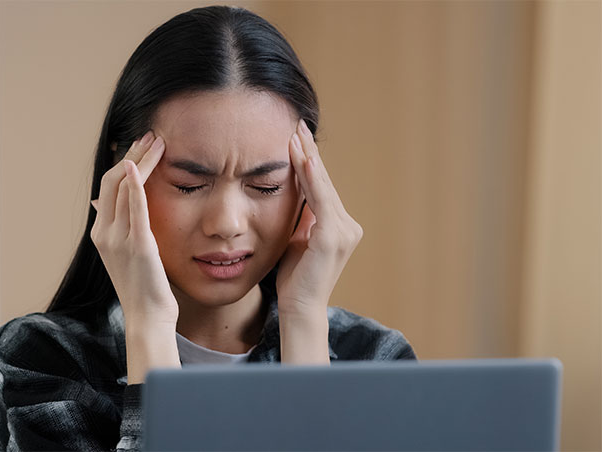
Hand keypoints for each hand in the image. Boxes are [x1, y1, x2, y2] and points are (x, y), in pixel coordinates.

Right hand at [90, 132, 178, 325]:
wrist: (148, 316)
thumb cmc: (144, 286)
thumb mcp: (127, 254)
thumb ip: (120, 227)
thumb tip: (103, 202)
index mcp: (101, 233)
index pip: (108, 187)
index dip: (124, 162)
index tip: (141, 146)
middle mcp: (104, 233)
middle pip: (113, 181)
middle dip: (132, 154)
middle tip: (151, 136)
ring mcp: (118, 239)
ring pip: (123, 188)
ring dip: (140, 161)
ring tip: (157, 142)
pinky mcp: (137, 245)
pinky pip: (134, 208)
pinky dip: (135, 184)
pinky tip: (139, 165)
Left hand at [276, 119, 363, 317]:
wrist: (299, 307)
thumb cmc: (296, 278)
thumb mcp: (298, 240)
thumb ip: (302, 219)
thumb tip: (294, 194)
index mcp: (339, 226)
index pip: (321, 187)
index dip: (309, 162)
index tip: (297, 137)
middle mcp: (347, 226)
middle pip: (323, 181)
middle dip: (308, 152)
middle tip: (297, 124)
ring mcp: (343, 231)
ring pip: (322, 187)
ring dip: (307, 158)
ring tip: (295, 134)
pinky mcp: (332, 237)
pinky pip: (320, 201)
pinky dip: (311, 179)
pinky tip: (302, 159)